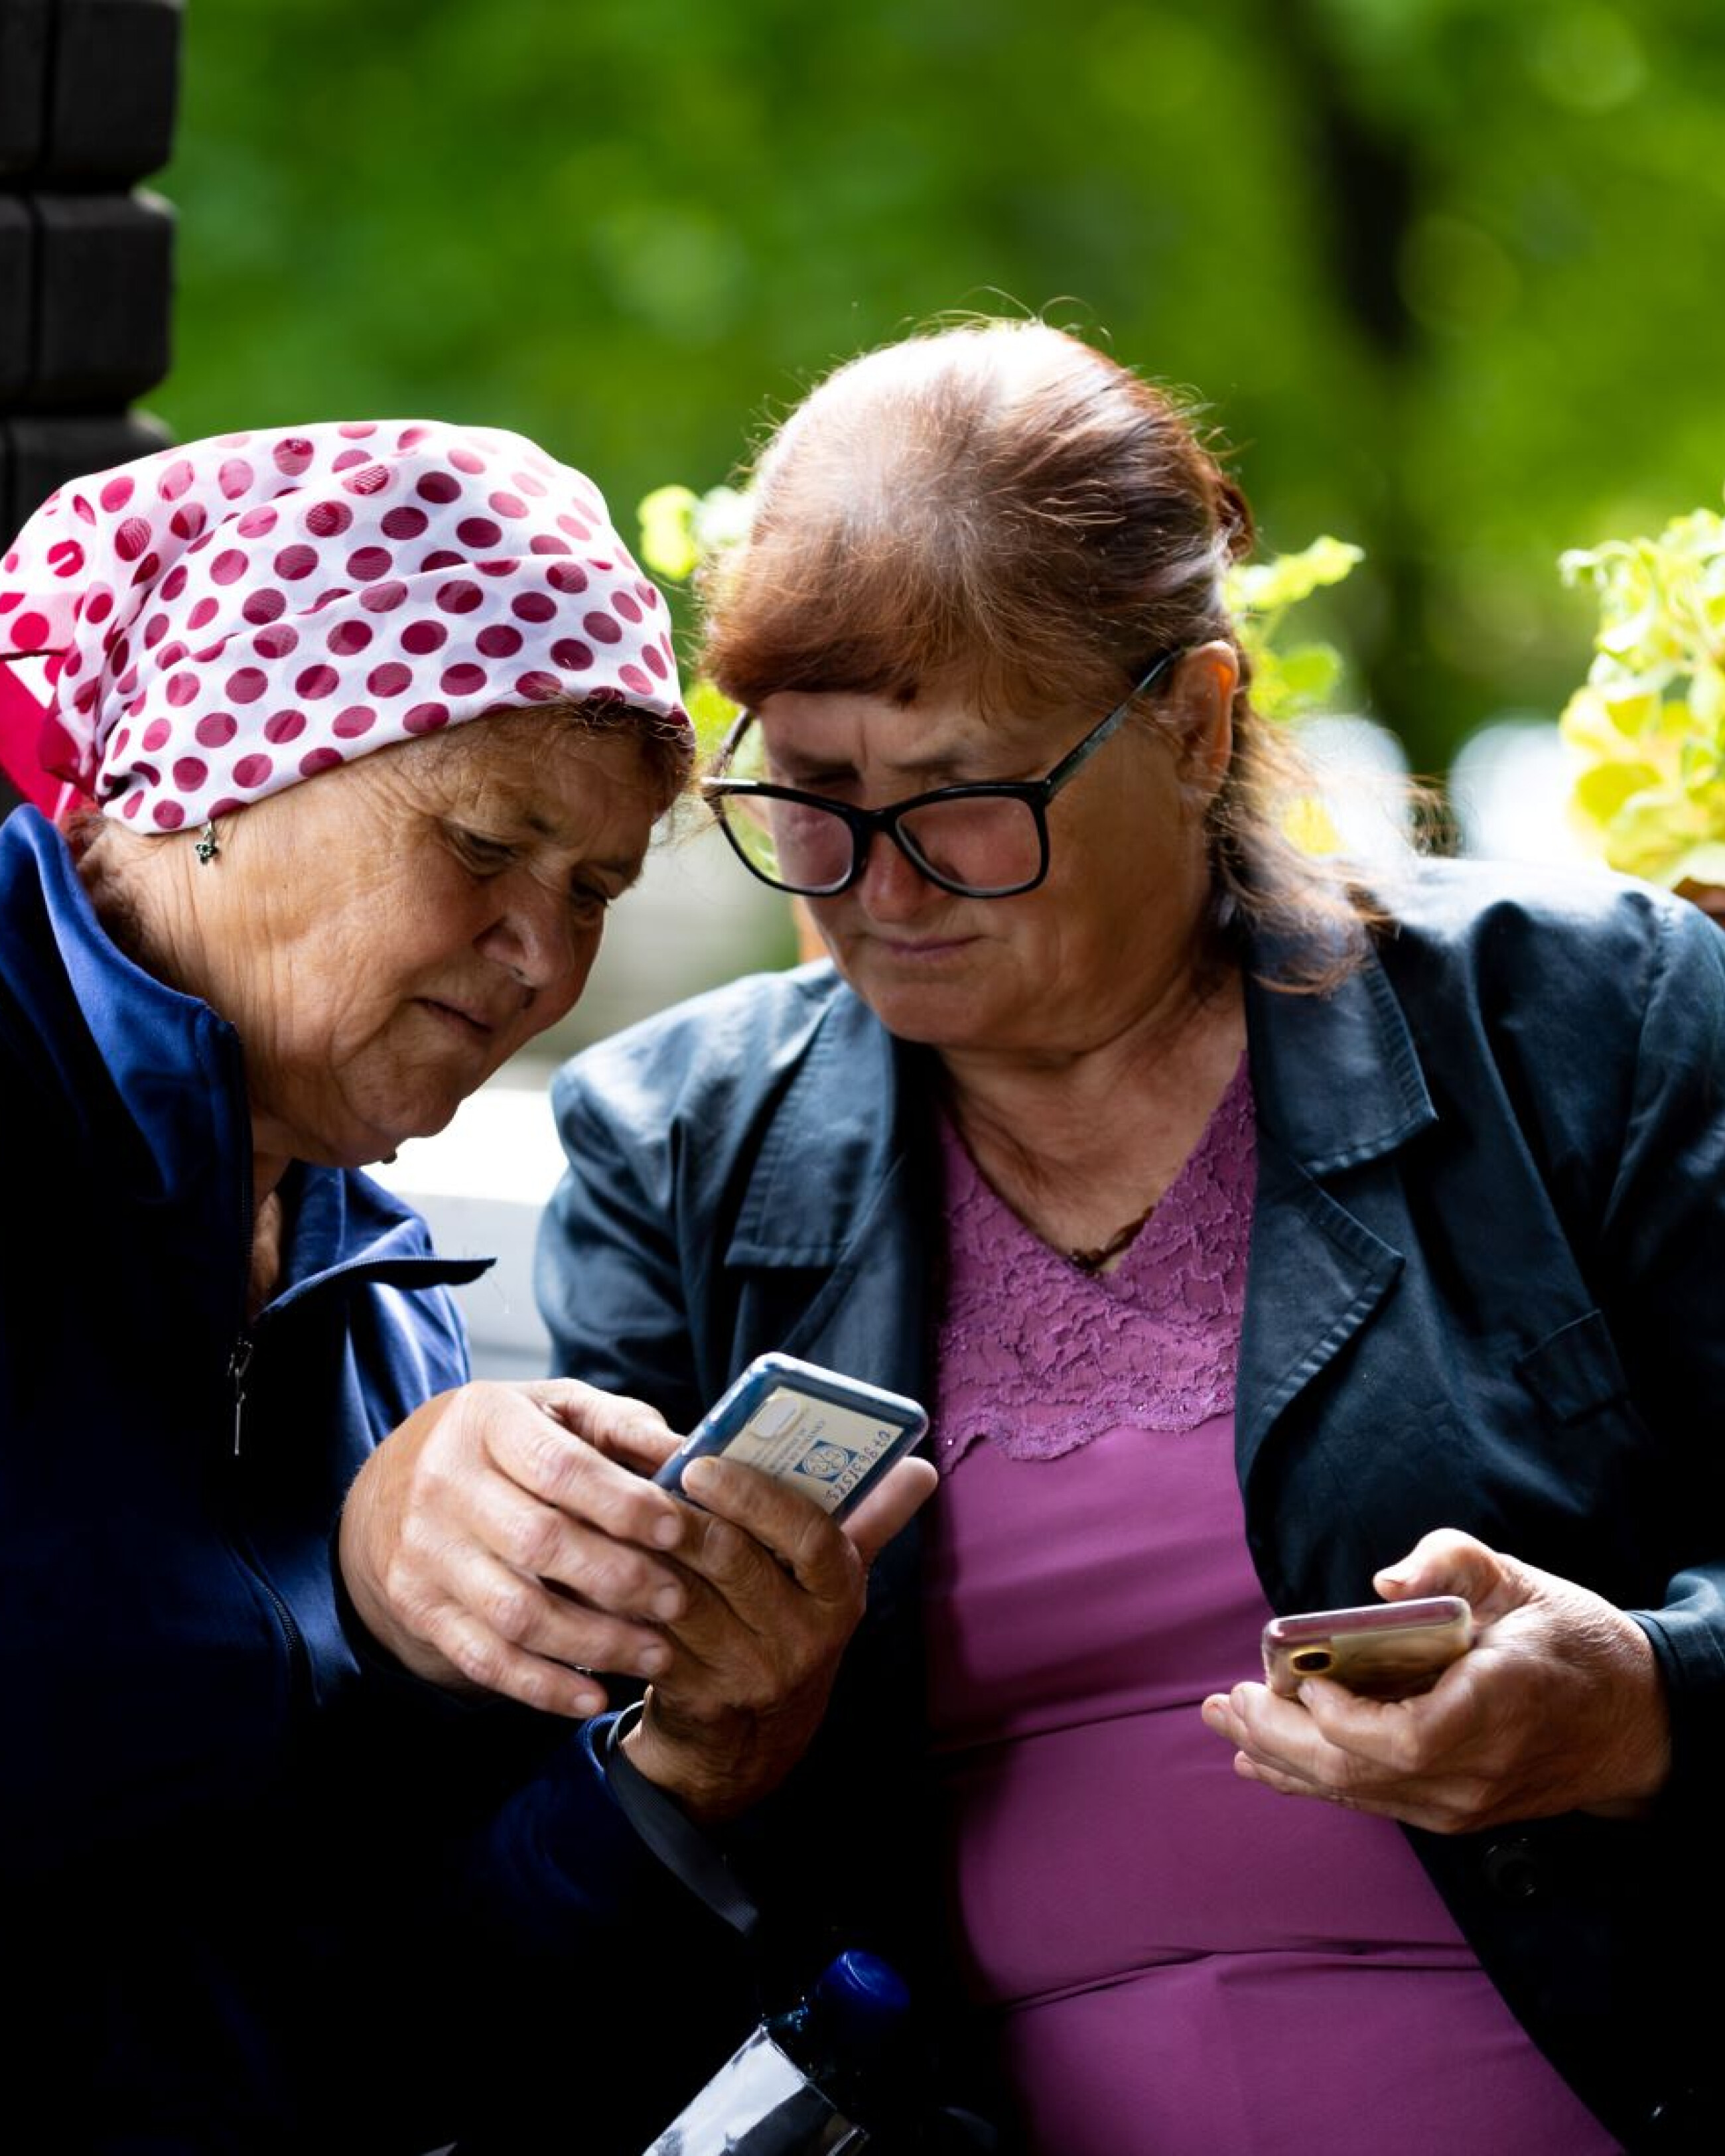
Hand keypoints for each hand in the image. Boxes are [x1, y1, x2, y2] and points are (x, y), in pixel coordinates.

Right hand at [339, 1379, 691, 1717]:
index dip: (621, 1502)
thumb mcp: (552, 1409)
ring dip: (595, 1641)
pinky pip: (485, 1660)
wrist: (389, 1491)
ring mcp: (425, 1552)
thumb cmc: (500, 1446)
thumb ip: (620, 1426)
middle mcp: (443, 1484)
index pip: (558, 1465)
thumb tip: (690, 1456)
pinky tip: (596, 1697)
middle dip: (619, 1577)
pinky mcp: (419, 1608)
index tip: (676, 1530)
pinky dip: (544, 1686)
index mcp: (485, 1420)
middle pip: (539, 1543)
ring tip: (657, 1654)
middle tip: (679, 1599)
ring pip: (516, 1612)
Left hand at [622, 1453, 938, 1821]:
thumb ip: (872, 1521)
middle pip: (735, 1561)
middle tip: (645, 1483)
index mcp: (840, 1597)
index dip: (755, 1497)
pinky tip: (601, 1570)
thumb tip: (922, 1469)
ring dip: (645, 1554)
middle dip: (686, 1517)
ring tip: (616, 1516)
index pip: (811, 1536)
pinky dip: (624, 1601)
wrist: (752, 1743)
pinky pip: (652, 1639)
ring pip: (685, 1597)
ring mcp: (751, 1674)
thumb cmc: (792, 1629)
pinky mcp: (699, 1700)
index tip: (704, 1464)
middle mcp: (803, 1639)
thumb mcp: (834, 1584)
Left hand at [1200, 1529, 1670, 1833]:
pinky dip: (1312, 1780)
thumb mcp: (1520, 1579)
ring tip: (1226, 1724)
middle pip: (1360, 1771)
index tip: (1301, 1678)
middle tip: (1223, 1701)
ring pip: (1356, 1791)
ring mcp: (1464, 1802)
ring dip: (1281, 1759)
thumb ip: (1452, 1561)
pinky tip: (1264, 1764)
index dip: (1343, 1718)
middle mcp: (1477, 1770)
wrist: (1637, 1724)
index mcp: (1498, 1707)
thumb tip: (1386, 1585)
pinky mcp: (1453, 1813)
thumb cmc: (1573, 1640)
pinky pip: (1370, 1798)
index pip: (1405, 1739)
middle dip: (1280, 1737)